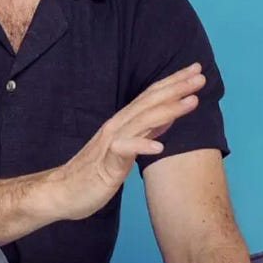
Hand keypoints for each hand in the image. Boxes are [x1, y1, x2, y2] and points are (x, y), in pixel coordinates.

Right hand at [50, 63, 205, 220]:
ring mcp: (110, 142)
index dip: (173, 83)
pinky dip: (142, 146)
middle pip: (149, 102)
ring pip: (142, 121)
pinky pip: (124, 151)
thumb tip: (169, 116)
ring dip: (169, 110)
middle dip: (176, 87)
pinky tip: (160, 147)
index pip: (150, 97)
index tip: (195, 71)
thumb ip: (146, 131)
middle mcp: (117, 126)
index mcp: (123, 122)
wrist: (62, 191)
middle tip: (200, 75)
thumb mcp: (126, 148)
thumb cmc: (94, 172)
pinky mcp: (106, 163)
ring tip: (193, 101)